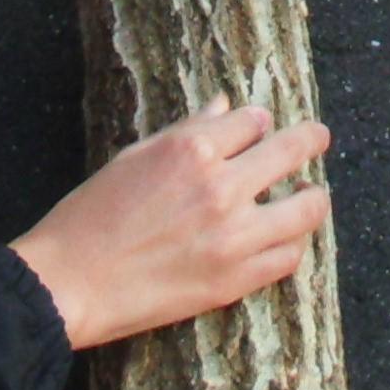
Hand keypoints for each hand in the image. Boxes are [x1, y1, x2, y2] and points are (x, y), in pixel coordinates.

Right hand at [10, 99, 332, 349]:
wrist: (71, 282)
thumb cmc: (91, 215)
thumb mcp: (134, 157)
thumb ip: (186, 131)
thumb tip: (224, 106)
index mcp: (192, 149)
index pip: (253, 120)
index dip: (259, 122)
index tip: (262, 126)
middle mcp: (221, 186)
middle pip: (290, 151)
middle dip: (310, 138)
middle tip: (319, 137)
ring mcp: (233, 236)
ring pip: (305, 209)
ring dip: (313, 197)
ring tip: (314, 196)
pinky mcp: (234, 280)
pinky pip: (288, 258)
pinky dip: (293, 245)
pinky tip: (288, 240)